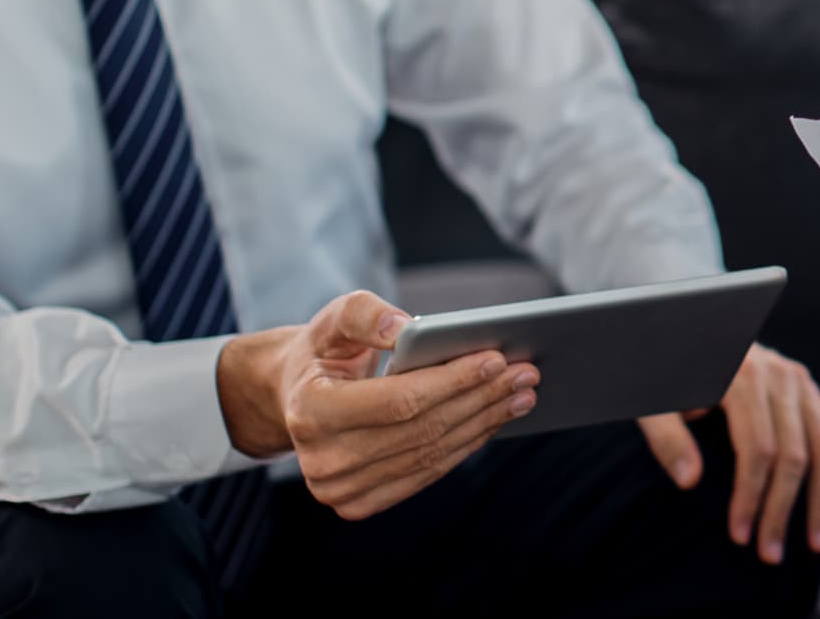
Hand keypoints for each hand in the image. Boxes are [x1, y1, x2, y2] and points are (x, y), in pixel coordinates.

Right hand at [216, 290, 537, 520]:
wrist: (293, 398)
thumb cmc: (323, 352)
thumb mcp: (334, 319)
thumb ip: (366, 314)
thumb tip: (404, 328)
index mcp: (309, 412)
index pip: (399, 401)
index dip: (453, 381)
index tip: (498, 358)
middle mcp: (321, 461)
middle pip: (422, 430)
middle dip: (480, 398)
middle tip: (526, 374)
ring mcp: (339, 490)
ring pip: (430, 455)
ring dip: (483, 423)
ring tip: (521, 395)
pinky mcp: (358, 503)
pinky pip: (425, 474)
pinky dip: (464, 445)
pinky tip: (493, 419)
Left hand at [638, 344, 819, 564]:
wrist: (688, 336)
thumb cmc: (667, 378)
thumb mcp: (653, 402)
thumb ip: (666, 437)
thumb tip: (690, 480)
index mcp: (742, 377)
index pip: (758, 449)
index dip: (751, 496)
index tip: (738, 536)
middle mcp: (781, 376)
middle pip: (796, 454)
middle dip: (784, 509)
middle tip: (771, 554)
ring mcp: (801, 382)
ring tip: (817, 544)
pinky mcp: (810, 391)